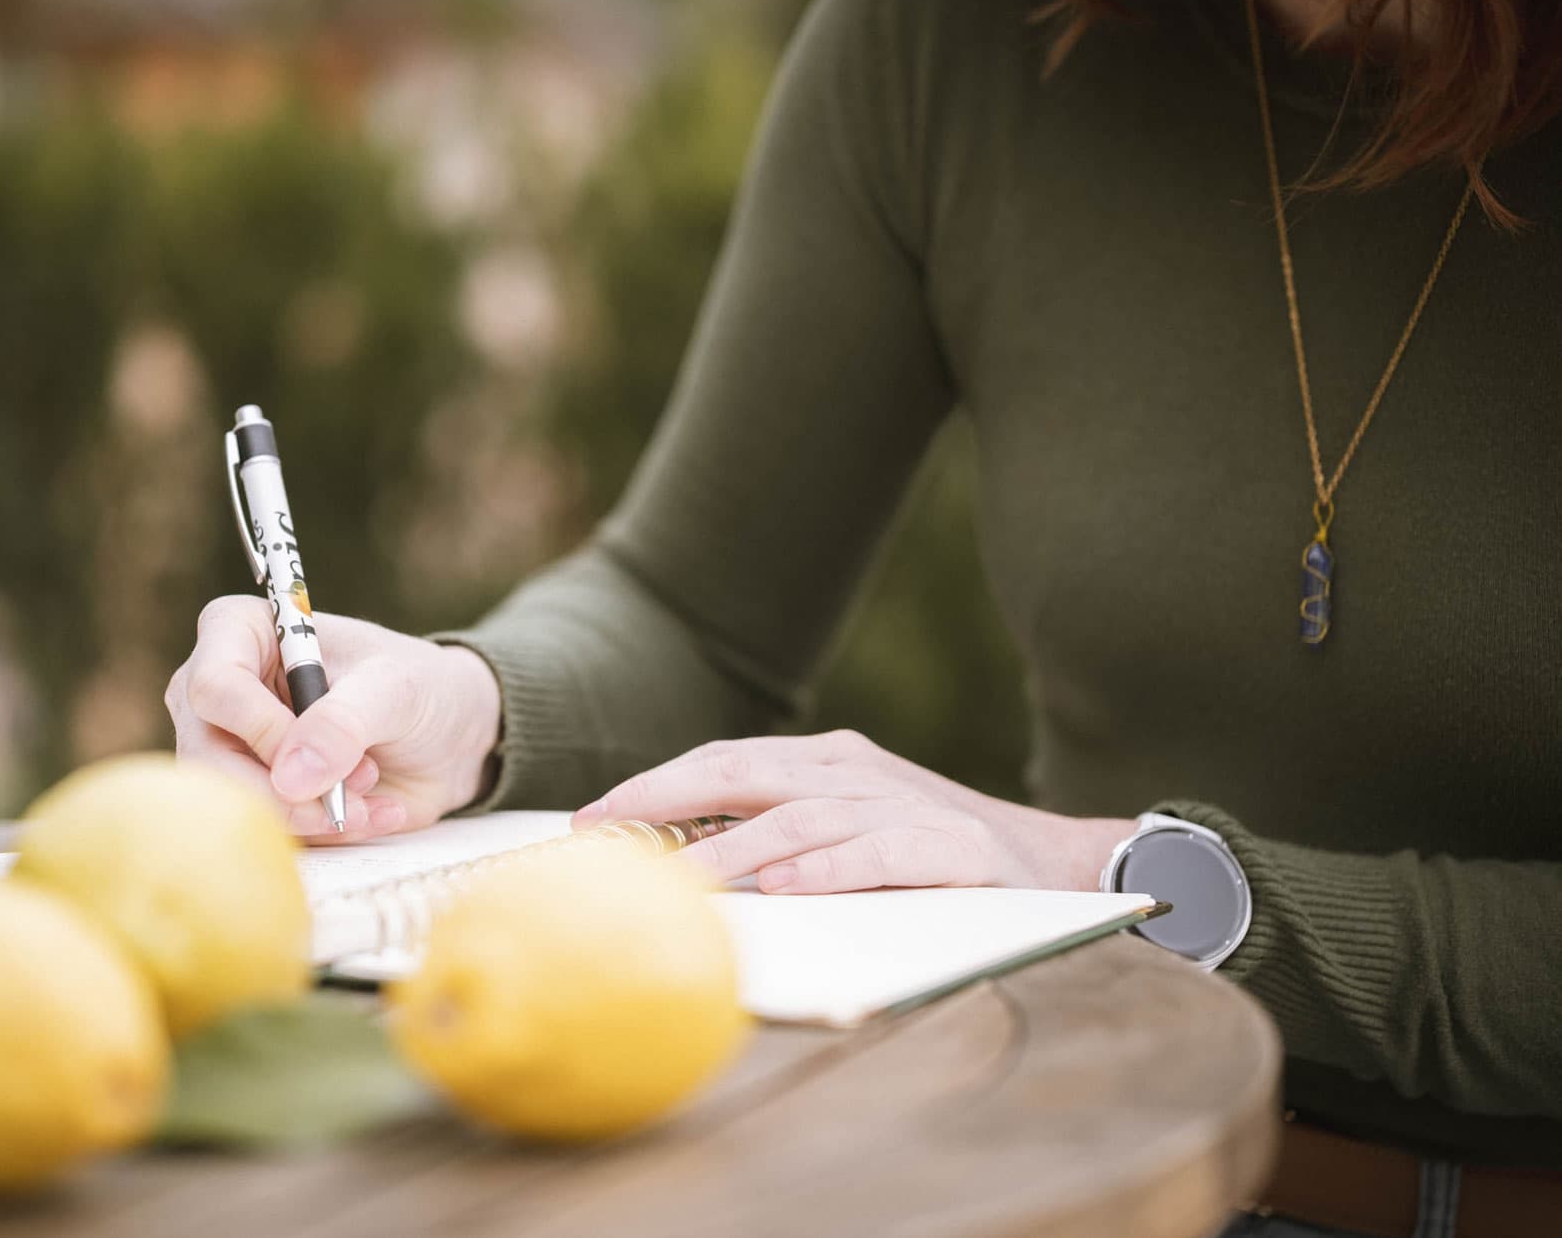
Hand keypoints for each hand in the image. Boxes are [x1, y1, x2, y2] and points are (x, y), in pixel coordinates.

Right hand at [165, 597, 500, 841]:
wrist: (449, 737)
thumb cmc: (418, 687)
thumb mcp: (395, 690)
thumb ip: (344, 722)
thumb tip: (290, 777)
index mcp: (241, 632)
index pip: (213, 687)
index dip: (262, 729)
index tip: (321, 752)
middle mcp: (219, 692)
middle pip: (209, 758)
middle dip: (290, 789)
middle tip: (361, 783)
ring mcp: (229, 748)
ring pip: (236, 804)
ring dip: (315, 814)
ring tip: (372, 790)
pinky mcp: (255, 794)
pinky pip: (271, 831)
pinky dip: (328, 833)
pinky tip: (372, 811)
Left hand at [572, 730, 1134, 893]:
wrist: (1062, 863)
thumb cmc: (933, 854)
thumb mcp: (848, 831)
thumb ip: (777, 837)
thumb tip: (676, 872)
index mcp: (827, 762)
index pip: (723, 763)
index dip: (654, 787)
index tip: (590, 820)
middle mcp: (855, 772)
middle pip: (743, 773)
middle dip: (664, 801)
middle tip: (601, 835)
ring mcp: (903, 804)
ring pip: (798, 819)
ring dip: (730, 849)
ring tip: (674, 879)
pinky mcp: (949, 847)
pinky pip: (878, 855)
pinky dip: (828, 869)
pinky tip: (784, 889)